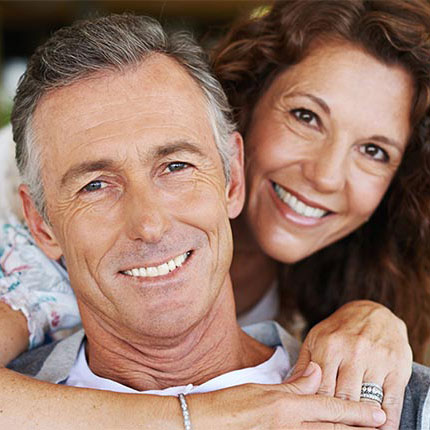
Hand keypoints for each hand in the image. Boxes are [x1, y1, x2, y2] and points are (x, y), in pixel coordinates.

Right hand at [190, 361, 385, 428]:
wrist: (208, 425)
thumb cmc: (231, 404)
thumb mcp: (263, 390)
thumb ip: (294, 384)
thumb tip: (317, 371)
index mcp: (288, 407)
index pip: (329, 407)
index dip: (356, 411)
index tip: (378, 413)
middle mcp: (292, 426)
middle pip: (333, 428)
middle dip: (358, 428)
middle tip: (380, 424)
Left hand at [290, 300, 411, 429]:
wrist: (373, 312)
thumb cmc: (340, 329)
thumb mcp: (316, 339)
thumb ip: (303, 365)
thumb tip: (288, 388)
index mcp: (329, 346)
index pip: (320, 389)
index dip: (317, 408)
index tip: (315, 420)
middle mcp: (353, 352)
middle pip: (343, 398)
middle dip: (337, 416)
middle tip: (333, 426)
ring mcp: (376, 360)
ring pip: (366, 402)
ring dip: (359, 419)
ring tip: (352, 427)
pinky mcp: (397, 368)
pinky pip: (392, 402)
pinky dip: (386, 421)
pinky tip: (378, 428)